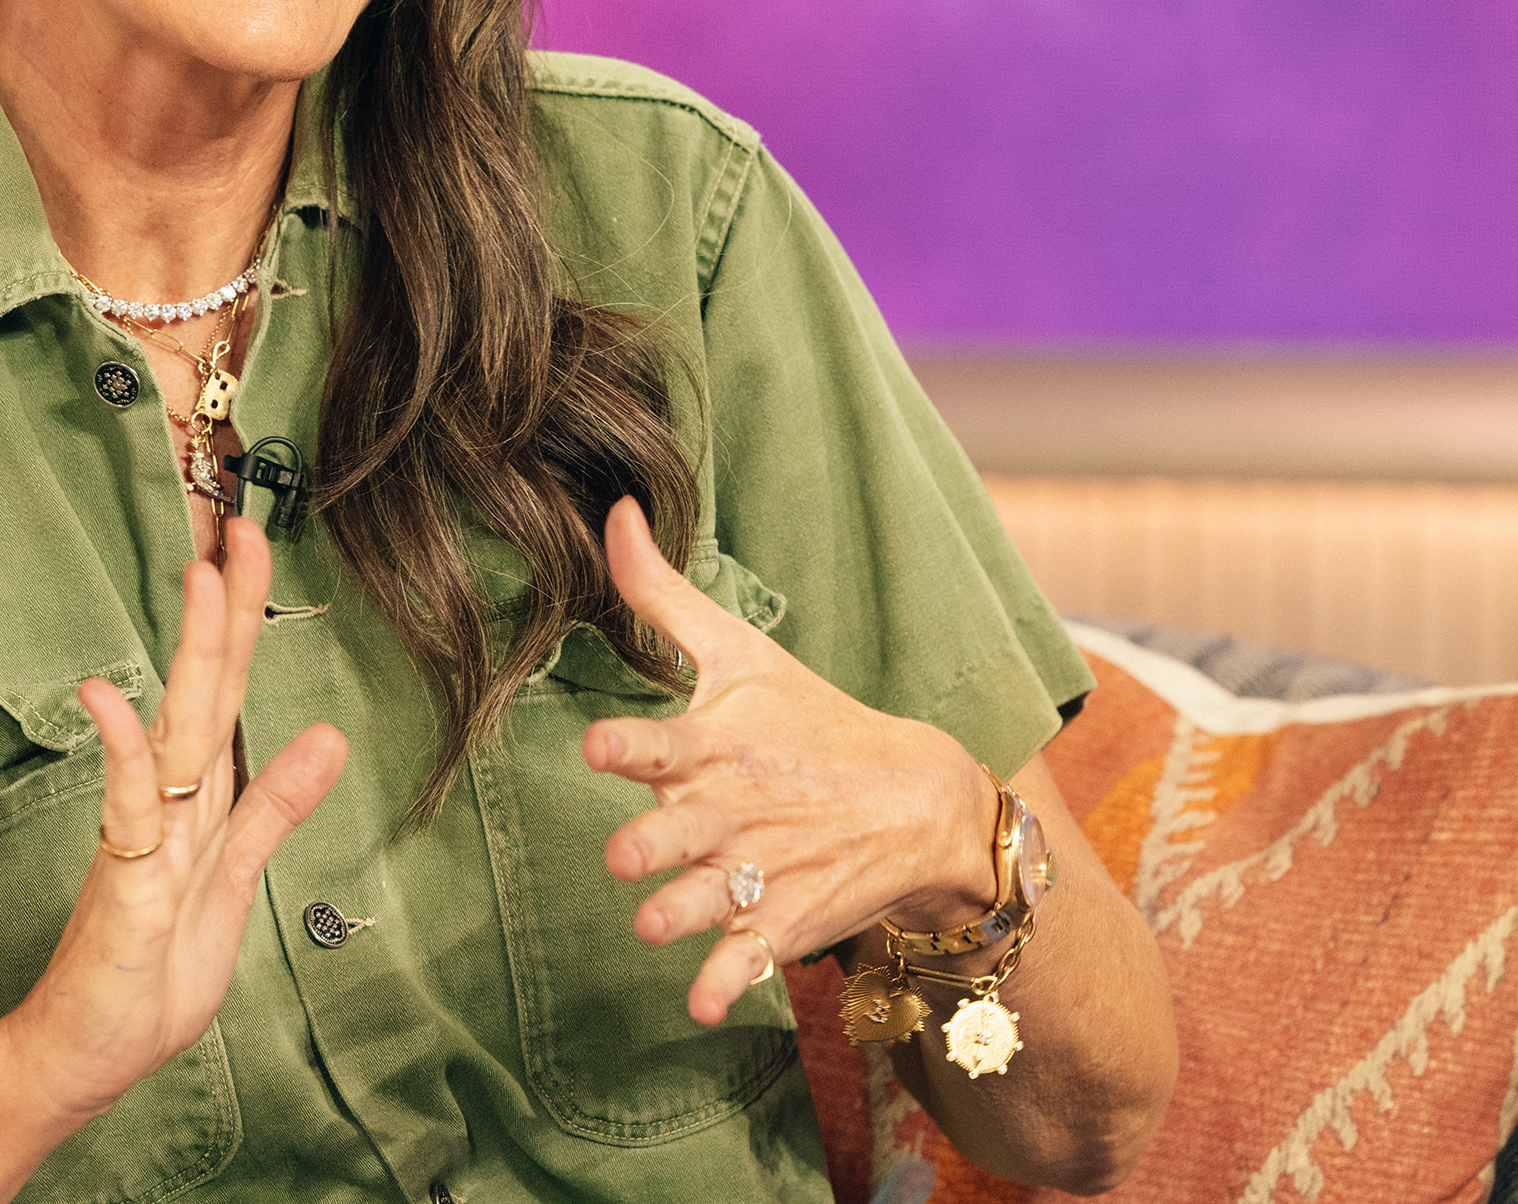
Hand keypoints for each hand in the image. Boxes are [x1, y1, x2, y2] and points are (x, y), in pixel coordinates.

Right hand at [0, 516, 346, 1122]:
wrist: (79, 1054)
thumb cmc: (149, 972)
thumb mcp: (235, 884)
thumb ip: (275, 810)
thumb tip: (331, 734)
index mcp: (201, 800)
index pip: (226, 693)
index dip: (244, 621)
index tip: (251, 544)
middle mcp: (169, 803)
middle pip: (204, 691)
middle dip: (225, 610)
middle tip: (238, 528)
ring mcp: (144, 837)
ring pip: (175, 730)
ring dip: (190, 655)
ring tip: (202, 580)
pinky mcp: (123, 883)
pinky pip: (126, 809)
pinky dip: (122, 752)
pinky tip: (110, 698)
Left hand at [581, 499, 993, 1027]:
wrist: (917, 797)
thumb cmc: (808, 719)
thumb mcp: (741, 652)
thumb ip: (659, 595)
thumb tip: (611, 513)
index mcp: (715, 742)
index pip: (660, 740)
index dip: (628, 744)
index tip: (599, 746)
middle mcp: (730, 808)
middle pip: (677, 831)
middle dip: (650, 846)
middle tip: (627, 855)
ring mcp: (758, 869)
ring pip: (706, 900)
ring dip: (679, 914)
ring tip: (651, 923)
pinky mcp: (780, 921)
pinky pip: (746, 958)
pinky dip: (728, 983)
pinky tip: (702, 1004)